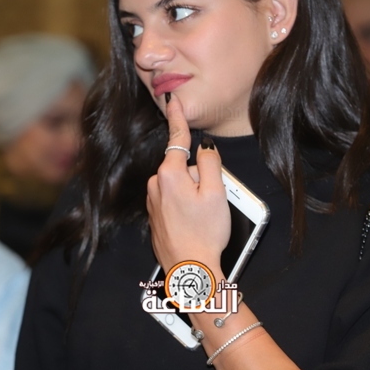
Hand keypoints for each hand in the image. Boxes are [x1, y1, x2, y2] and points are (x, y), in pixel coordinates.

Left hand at [147, 94, 229, 272]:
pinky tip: (194, 224)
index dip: (178, 118)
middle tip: (211, 201)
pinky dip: (184, 206)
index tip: (172, 100)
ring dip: (192, 192)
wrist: (189, 269)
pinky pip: (173, 200)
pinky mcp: (154, 216)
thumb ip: (210, 163)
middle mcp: (155, 185)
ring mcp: (152, 202)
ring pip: (178, 184)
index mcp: (170, 174)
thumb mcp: (217, 193)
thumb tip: (204, 148)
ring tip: (204, 218)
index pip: (176, 139)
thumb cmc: (205, 233)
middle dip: (198, 175)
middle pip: (183, 166)